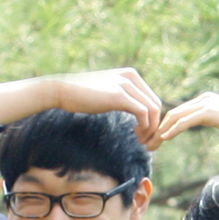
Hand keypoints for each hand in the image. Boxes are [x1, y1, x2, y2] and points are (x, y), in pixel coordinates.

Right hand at [0, 68, 162, 143]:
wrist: (62, 91)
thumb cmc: (82, 96)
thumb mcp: (108, 93)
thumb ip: (124, 98)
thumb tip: (138, 113)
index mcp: (131, 75)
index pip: (152, 99)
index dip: (154, 120)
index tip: (146, 135)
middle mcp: (131, 77)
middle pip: (156, 105)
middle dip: (156, 127)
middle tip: (149, 144)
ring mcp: (126, 84)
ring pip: (153, 110)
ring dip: (151, 130)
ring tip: (143, 143)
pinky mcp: (120, 95)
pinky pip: (143, 113)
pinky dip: (145, 127)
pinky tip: (137, 136)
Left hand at [151, 92, 218, 150]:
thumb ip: (212, 122)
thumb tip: (207, 127)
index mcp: (205, 101)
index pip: (177, 113)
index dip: (161, 126)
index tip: (152, 141)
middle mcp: (204, 99)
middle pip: (172, 113)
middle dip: (155, 129)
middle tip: (144, 144)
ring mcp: (208, 104)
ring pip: (176, 116)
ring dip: (160, 131)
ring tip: (150, 145)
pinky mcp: (212, 112)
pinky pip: (187, 120)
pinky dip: (174, 129)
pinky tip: (164, 138)